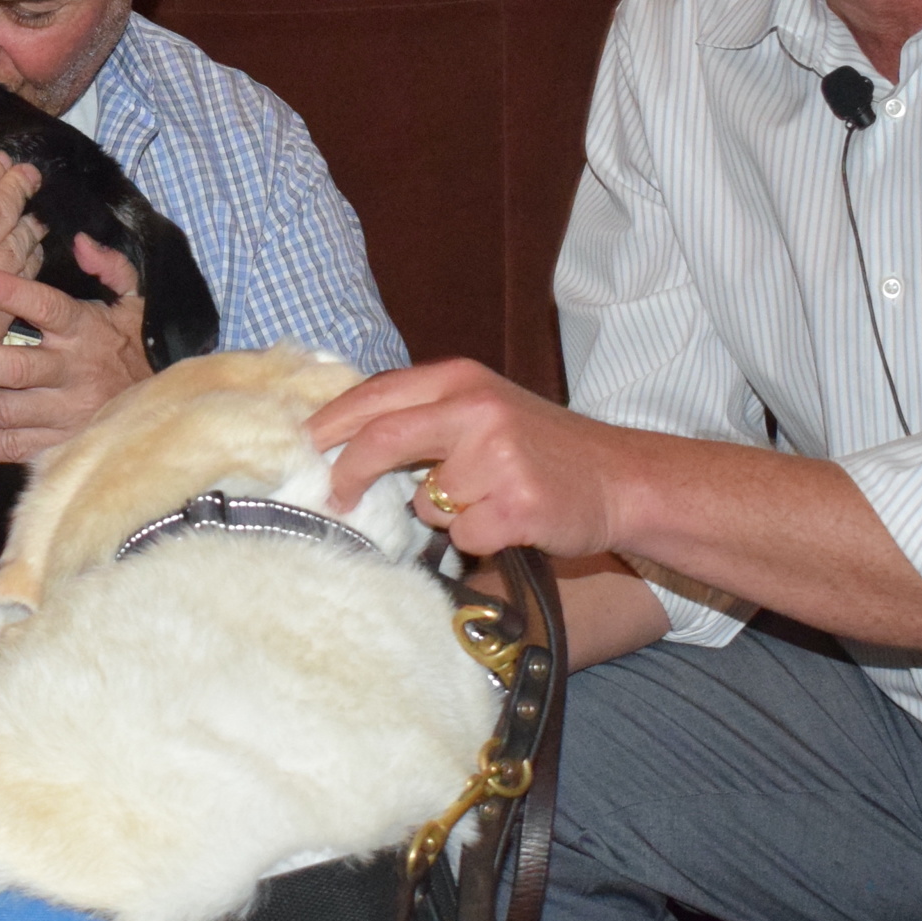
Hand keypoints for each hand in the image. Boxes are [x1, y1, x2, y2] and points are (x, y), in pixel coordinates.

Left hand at [0, 233, 149, 462]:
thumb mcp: (135, 301)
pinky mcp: (62, 442)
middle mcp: (73, 372)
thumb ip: (110, 267)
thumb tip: (80, 241)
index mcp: (86, 330)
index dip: (15, 294)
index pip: (49, 307)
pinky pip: (17, 447)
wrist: (165, 406)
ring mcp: (67, 411)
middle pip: (15, 368)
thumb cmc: (136, 346)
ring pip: (8, 411)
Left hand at [308, 359, 636, 559]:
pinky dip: (478, 541)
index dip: (329, 424)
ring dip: (444, 515)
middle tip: (334, 498)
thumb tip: (344, 439)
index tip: (300, 448)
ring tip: (488, 502)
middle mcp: (476, 410)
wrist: (620, 478)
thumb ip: (426, 413)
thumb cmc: (543, 448)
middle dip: (347, 474)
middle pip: (381, 440)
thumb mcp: (484, 408)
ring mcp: (497, 457)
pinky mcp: (516, 506)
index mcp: (462, 379)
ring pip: (426, 503)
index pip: (375, 396)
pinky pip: (463, 538)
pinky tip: (510, 523)